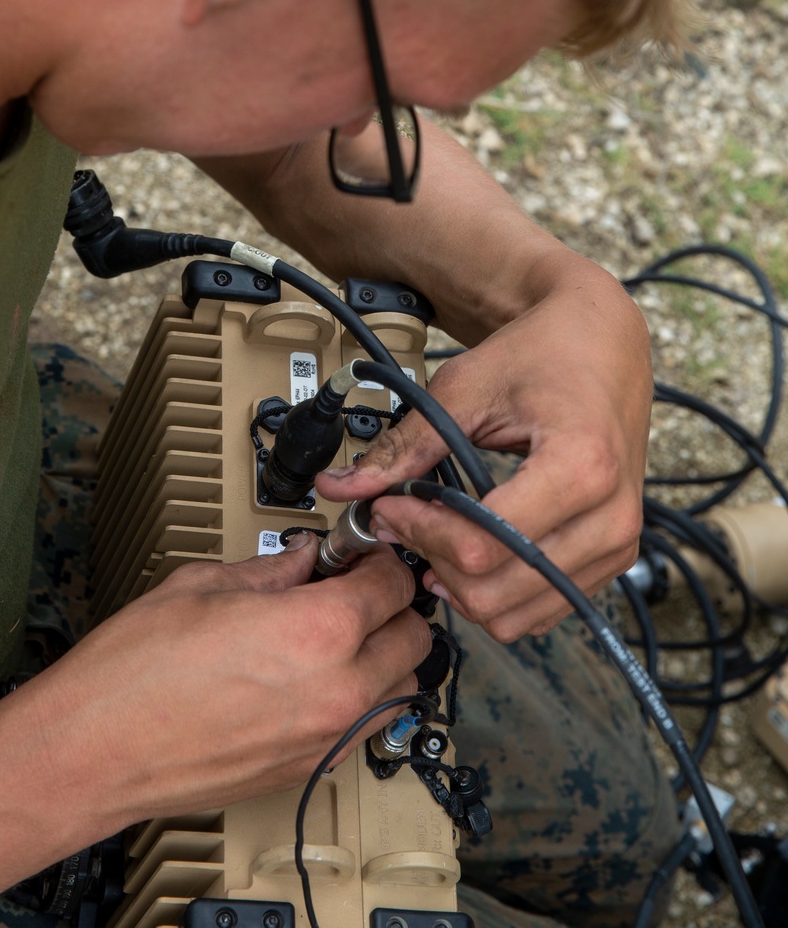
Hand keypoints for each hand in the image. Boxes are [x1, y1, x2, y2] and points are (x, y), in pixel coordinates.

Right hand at [0, 536, 429, 927]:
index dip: (379, 555)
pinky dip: (359, 701)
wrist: (93, 750)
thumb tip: (300, 561)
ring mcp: (325, 739)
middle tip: (355, 585)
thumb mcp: (203, 584)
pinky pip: (364, 730)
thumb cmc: (132, 671)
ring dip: (385, 657)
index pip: (392, 582)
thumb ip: (270, 569)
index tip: (361, 549)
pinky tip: (316, 679)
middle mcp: (337, 690)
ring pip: (400, 691)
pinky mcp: (305, 771)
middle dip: (391, 605)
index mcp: (318, 629)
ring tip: (341, 634)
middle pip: (413, 639)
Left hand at [317, 264, 650, 641]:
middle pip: (494, 589)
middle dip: (431, 556)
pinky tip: (467, 551)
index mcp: (582, 465)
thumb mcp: (466, 387)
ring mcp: (617, 544)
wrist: (602, 343)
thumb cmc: (545, 354)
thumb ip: (405, 446)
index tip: (388, 503)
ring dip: (459, 584)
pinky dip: (494, 593)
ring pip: (515, 615)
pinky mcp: (613, 557)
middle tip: (401, 517)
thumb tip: (340, 486)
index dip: (419, 529)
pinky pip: (541, 610)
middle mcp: (610, 516)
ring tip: (431, 534)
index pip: (481, 543)